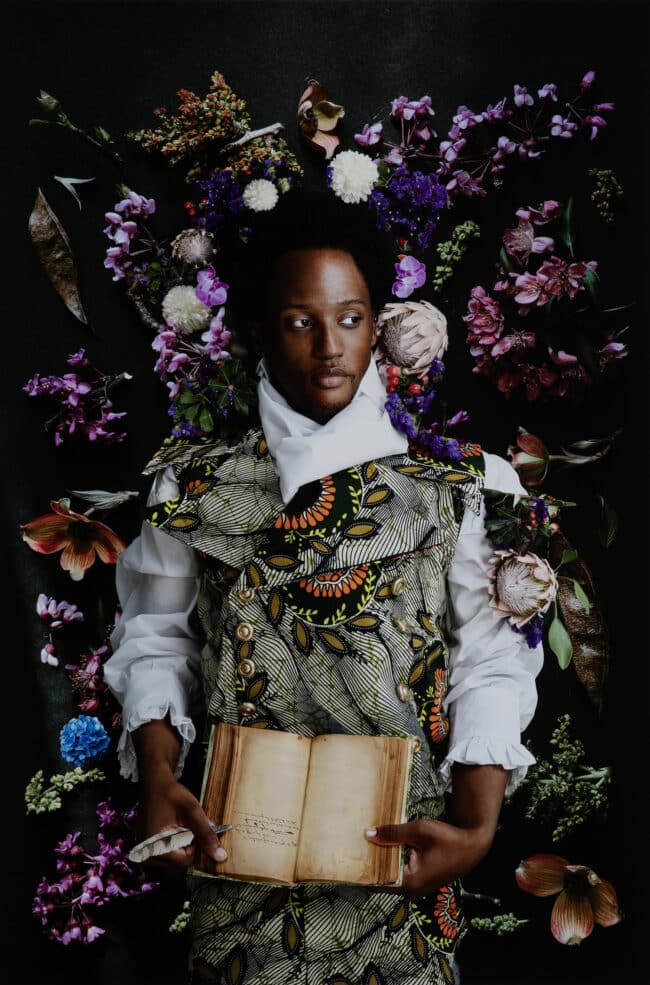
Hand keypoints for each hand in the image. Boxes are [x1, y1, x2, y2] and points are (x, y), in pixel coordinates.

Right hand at [132, 717, 224, 870]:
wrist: (154, 781)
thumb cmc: (171, 793)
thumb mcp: (192, 811)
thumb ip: (206, 834)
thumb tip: (221, 856)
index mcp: (154, 849)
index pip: (185, 862)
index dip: (197, 845)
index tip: (195, 826)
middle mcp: (146, 854)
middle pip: (180, 862)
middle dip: (189, 844)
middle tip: (187, 823)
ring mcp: (145, 851)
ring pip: (175, 857)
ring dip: (184, 843)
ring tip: (181, 823)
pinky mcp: (147, 846)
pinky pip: (168, 851)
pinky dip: (176, 841)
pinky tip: (175, 826)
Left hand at [365, 817, 493, 898]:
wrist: (473, 846)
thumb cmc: (448, 839)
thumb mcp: (419, 831)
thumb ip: (393, 833)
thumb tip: (367, 834)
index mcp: (409, 883)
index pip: (376, 881)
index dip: (363, 868)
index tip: (348, 855)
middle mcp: (411, 891)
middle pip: (381, 878)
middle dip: (370, 862)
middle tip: (354, 845)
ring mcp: (416, 888)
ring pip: (390, 875)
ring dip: (381, 860)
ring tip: (366, 842)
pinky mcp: (420, 881)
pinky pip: (399, 873)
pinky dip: (392, 861)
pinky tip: (384, 845)